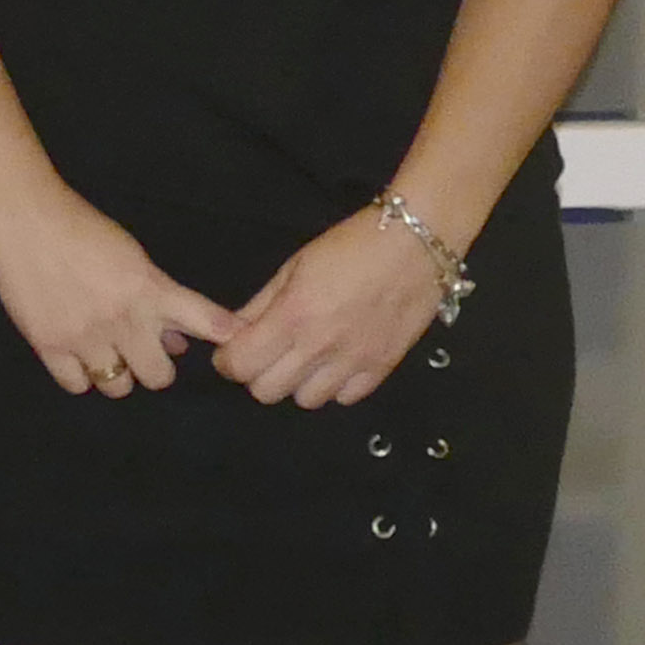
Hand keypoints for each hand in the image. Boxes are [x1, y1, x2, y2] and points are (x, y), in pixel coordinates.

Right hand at [0, 183, 242, 402]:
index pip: (210, 324)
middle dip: (153, 367)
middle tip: (139, 352)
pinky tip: (75, 356)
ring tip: (104, 354)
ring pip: (118, 387)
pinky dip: (80, 376)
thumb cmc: (84, 230)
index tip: (236, 348)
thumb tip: (177, 341)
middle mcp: (125, 319)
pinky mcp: (49, 344)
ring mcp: (86, 336)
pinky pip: (77, 386)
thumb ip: (159, 298)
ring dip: (116, 374)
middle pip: (160, 377)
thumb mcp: (133, 258)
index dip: (229, 340)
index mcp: (151, 291)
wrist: (27, 220)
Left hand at [210, 207, 452, 408]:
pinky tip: (336, 362)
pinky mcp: (383, 367)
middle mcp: (321, 346)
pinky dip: (335, 386)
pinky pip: (346, 399)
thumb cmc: (350, 247)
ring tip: (306, 357)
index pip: (241, 365)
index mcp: (293, 316)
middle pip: (267, 392)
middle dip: (259, 374)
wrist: (416, 244)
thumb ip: (260, 304)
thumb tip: (231, 331)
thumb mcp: (293, 267)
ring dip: (298, 383)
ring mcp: (355, 361)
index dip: (228, 361)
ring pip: (306, 401)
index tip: (233, 351)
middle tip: (269, 353)